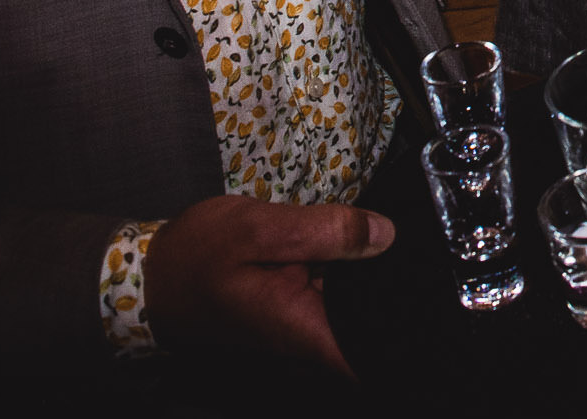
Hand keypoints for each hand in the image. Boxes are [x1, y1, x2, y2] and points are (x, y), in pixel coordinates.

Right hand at [142, 194, 392, 374]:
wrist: (153, 275)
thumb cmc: (196, 258)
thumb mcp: (258, 230)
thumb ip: (325, 231)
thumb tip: (385, 233)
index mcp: (307, 331)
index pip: (377, 357)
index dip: (410, 336)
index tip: (433, 302)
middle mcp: (313, 338)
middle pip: (379, 325)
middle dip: (401, 290)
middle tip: (415, 246)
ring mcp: (309, 325)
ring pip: (363, 305)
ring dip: (376, 274)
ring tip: (386, 235)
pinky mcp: (304, 308)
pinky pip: (343, 293)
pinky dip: (353, 269)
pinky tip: (352, 239)